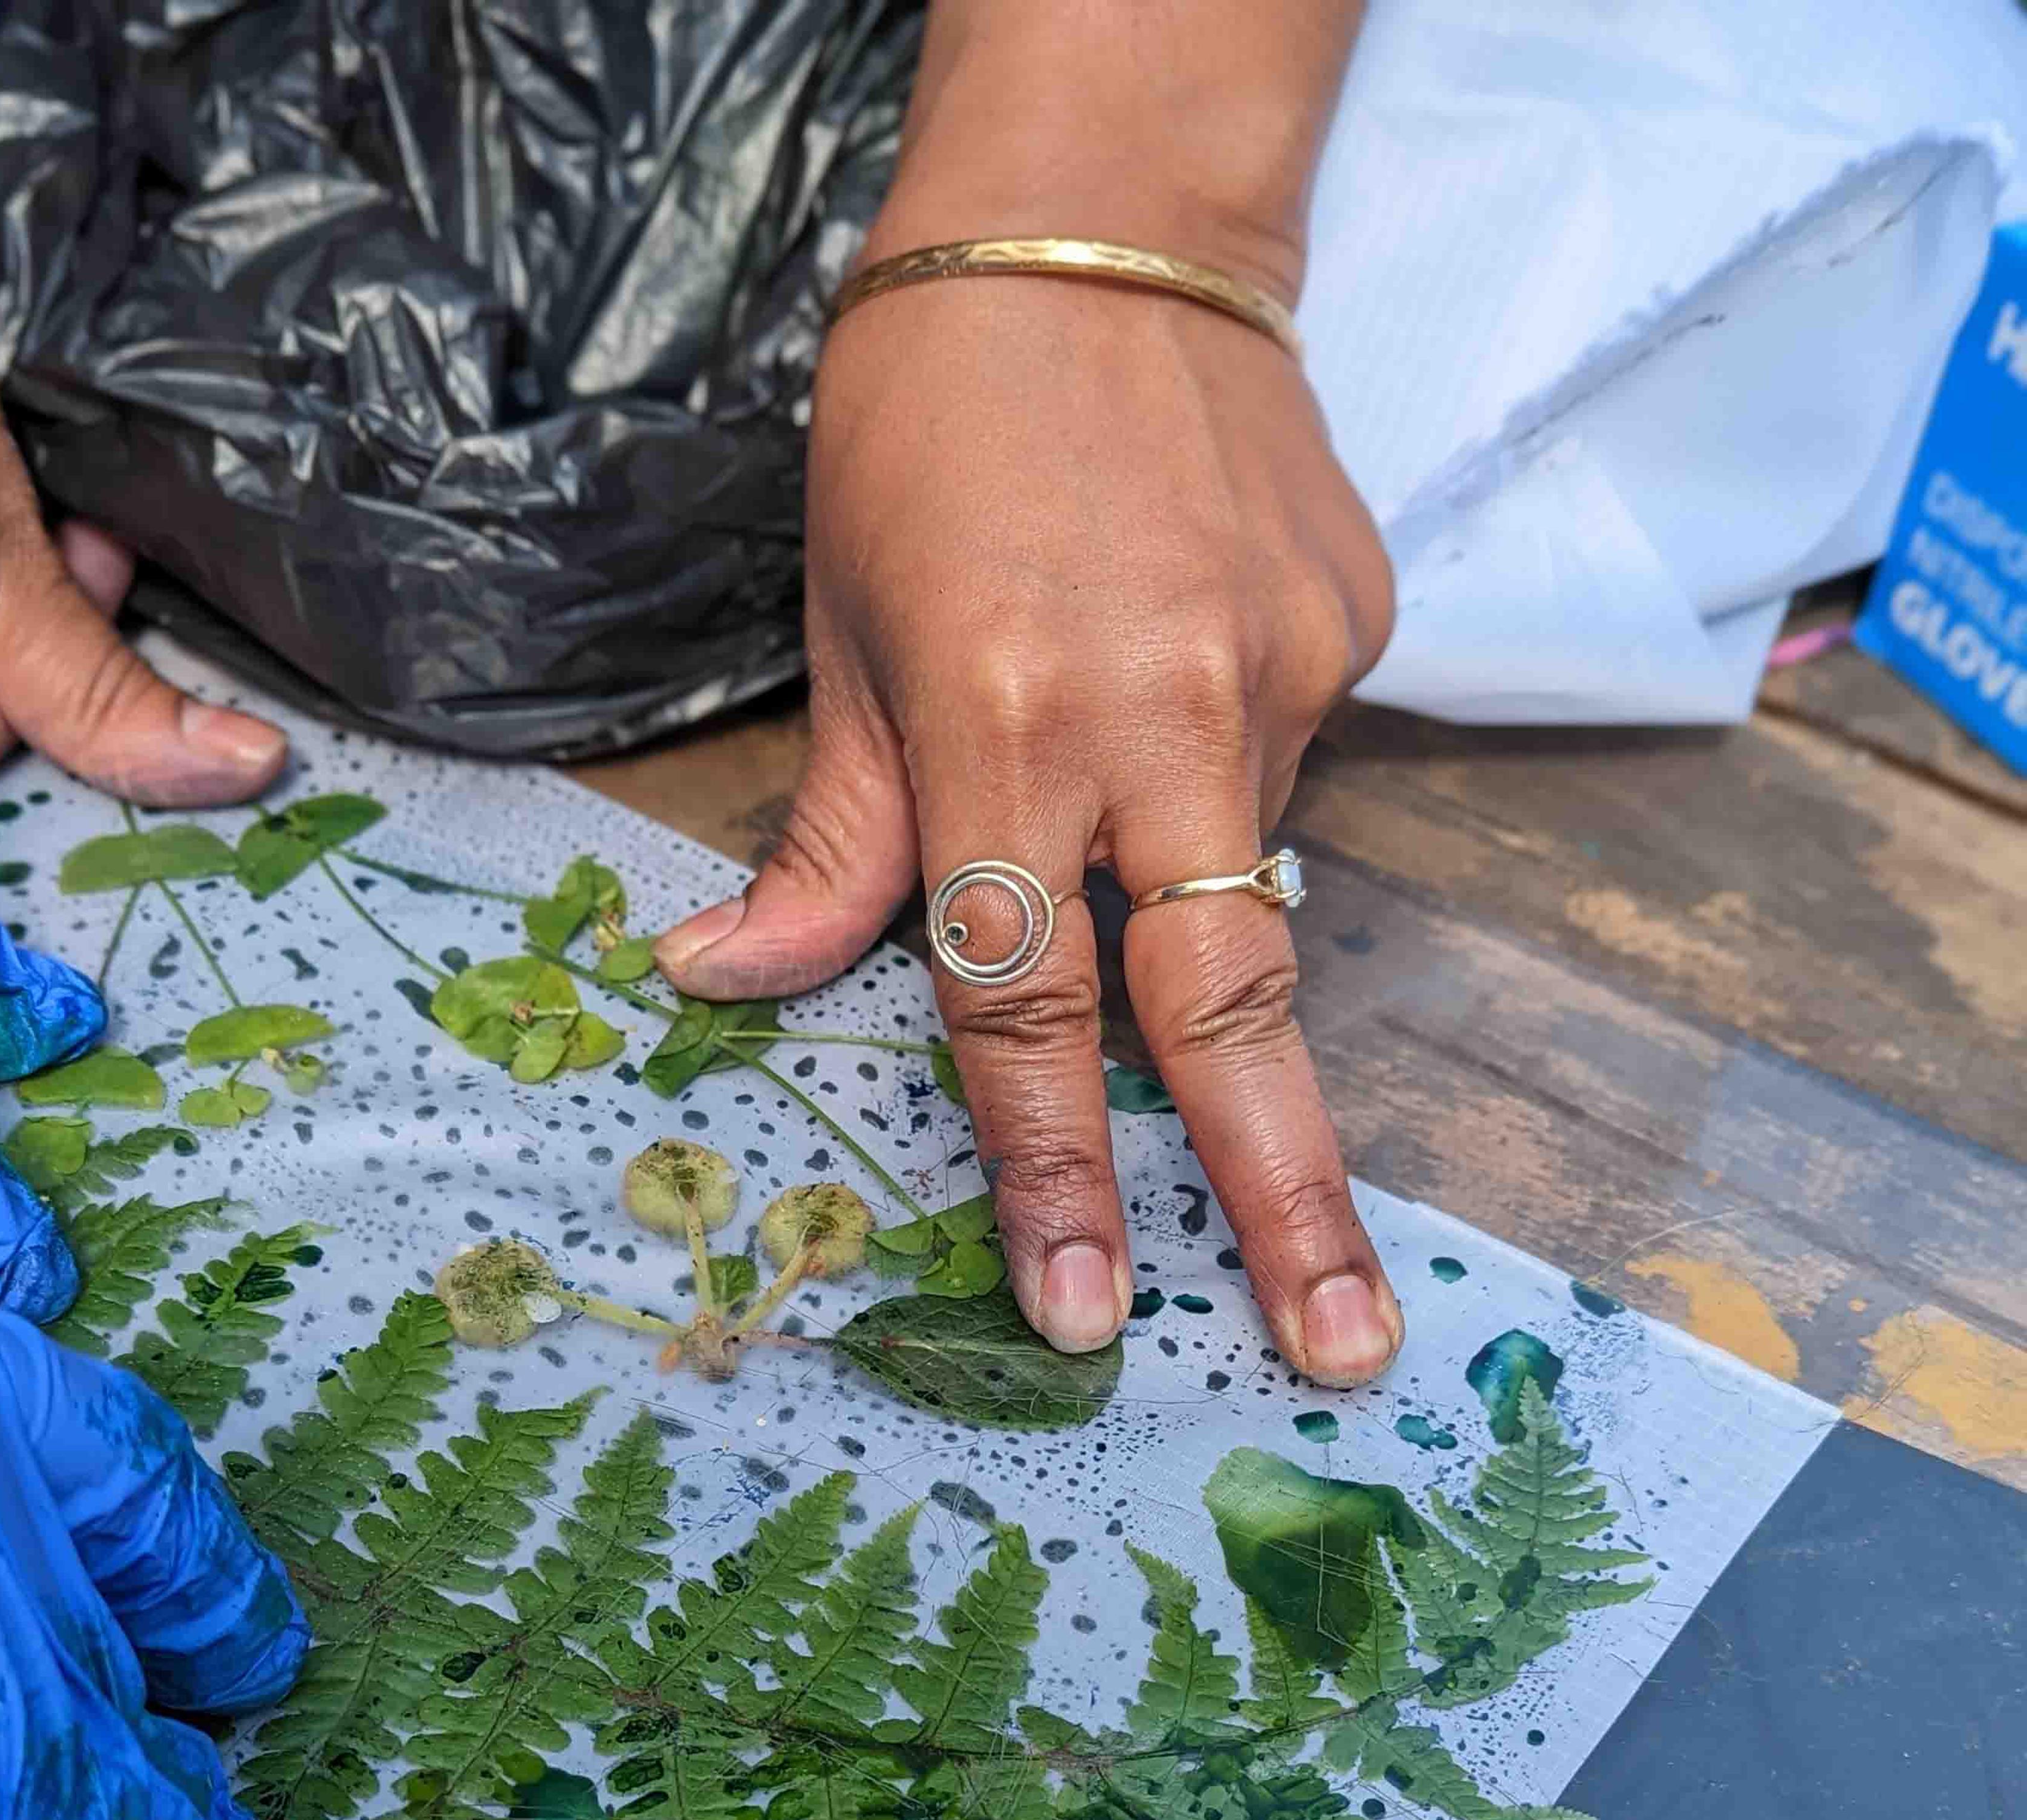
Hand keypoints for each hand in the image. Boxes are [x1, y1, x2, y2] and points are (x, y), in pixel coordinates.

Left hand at [652, 0, 1396, 1383]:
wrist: (1108, 217)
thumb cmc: (931, 424)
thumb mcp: (840, 637)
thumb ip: (828, 842)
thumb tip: (723, 987)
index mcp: (1000, 727)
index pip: (1026, 1005)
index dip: (1056, 1175)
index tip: (1087, 1309)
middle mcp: (1159, 716)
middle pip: (1231, 1008)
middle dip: (1287, 1194)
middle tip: (1342, 1340)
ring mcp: (1281, 676)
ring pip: (1247, 879)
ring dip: (1202, 903)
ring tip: (1140, 749)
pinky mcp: (1357, 633)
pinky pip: (1280, 768)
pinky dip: (1219, 765)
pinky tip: (1172, 657)